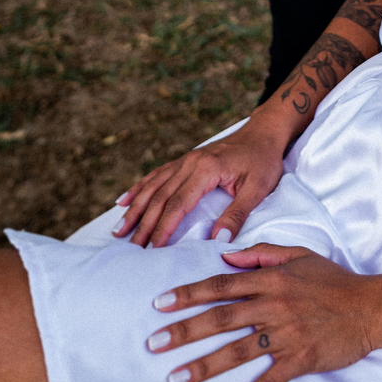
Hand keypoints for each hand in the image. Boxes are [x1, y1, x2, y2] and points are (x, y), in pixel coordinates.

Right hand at [113, 112, 290, 247]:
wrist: (263, 133)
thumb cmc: (263, 160)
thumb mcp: (258, 189)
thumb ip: (237, 214)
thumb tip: (219, 241)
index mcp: (207, 169)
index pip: (178, 204)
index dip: (164, 227)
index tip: (152, 249)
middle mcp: (190, 162)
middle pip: (160, 197)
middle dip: (144, 224)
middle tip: (130, 248)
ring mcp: (185, 160)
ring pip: (153, 186)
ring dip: (135, 208)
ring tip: (118, 230)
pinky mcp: (185, 160)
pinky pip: (157, 175)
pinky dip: (139, 188)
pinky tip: (123, 201)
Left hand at [145, 244, 381, 381]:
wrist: (372, 307)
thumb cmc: (334, 280)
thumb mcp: (299, 254)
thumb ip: (262, 252)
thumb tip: (226, 254)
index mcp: (270, 278)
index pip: (221, 284)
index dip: (189, 294)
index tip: (160, 304)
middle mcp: (273, 305)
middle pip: (220, 318)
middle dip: (184, 331)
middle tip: (153, 344)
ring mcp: (286, 334)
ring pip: (237, 351)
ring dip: (203, 367)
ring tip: (174, 380)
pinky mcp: (300, 360)